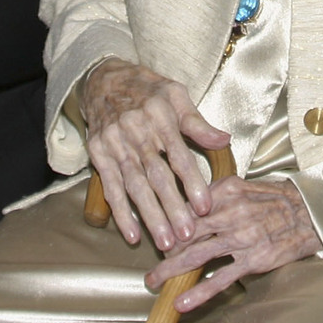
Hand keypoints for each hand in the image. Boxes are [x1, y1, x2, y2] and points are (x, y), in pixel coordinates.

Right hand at [80, 57, 231, 251]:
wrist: (103, 79)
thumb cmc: (147, 89)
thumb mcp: (175, 94)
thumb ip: (197, 122)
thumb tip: (223, 140)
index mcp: (159, 116)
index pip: (179, 155)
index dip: (192, 182)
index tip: (205, 206)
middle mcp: (135, 131)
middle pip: (156, 176)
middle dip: (172, 207)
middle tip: (188, 234)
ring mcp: (114, 144)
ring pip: (135, 186)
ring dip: (150, 216)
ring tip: (166, 242)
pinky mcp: (98, 155)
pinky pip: (111, 188)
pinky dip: (121, 213)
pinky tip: (132, 234)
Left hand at [145, 177, 321, 313]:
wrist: (310, 212)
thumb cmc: (276, 197)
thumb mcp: (243, 184)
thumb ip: (215, 191)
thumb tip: (190, 201)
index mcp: (225, 193)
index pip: (187, 208)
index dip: (168, 222)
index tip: (157, 232)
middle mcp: (230, 214)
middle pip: (186, 232)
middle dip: (163, 247)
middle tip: (148, 259)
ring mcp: (240, 238)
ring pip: (197, 256)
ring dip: (170, 270)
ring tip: (153, 281)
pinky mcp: (253, 260)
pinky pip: (220, 278)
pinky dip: (199, 292)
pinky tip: (182, 303)